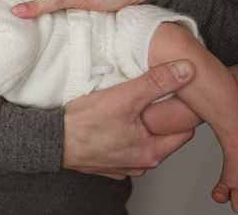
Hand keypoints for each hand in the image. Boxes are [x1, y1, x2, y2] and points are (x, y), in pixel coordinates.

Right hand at [62, 60, 194, 178]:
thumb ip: (157, 82)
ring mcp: (123, 166)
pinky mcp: (107, 164)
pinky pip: (123, 146)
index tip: (172, 94)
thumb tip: (187, 70)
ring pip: (142, 140)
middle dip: (158, 116)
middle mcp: (140, 165)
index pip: (185, 130)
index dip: (181, 109)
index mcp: (152, 152)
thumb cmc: (83, 124)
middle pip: (163, 135)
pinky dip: (122, 134)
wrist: (50, 140)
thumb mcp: (124, 96)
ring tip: (127, 107)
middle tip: (146, 96)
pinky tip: (111, 121)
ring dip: (138, 125)